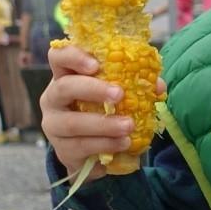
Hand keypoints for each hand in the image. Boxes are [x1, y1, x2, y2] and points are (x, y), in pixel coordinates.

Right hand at [40, 44, 150, 179]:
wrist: (96, 153)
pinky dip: (106, 144)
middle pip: (64, 87)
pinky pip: (82, 146)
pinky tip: (123, 143)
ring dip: (104, 124)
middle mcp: (53, 98)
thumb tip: (157, 85)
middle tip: (119, 94)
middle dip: (93, 90)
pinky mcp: (62, 150)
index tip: (95, 64)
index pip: (58, 57)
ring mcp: (54, 126)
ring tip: (129, 126)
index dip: (73, 56)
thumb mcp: (116, 95)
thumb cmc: (104, 112)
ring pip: (73, 123)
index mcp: (66, 76)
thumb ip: (134, 85)